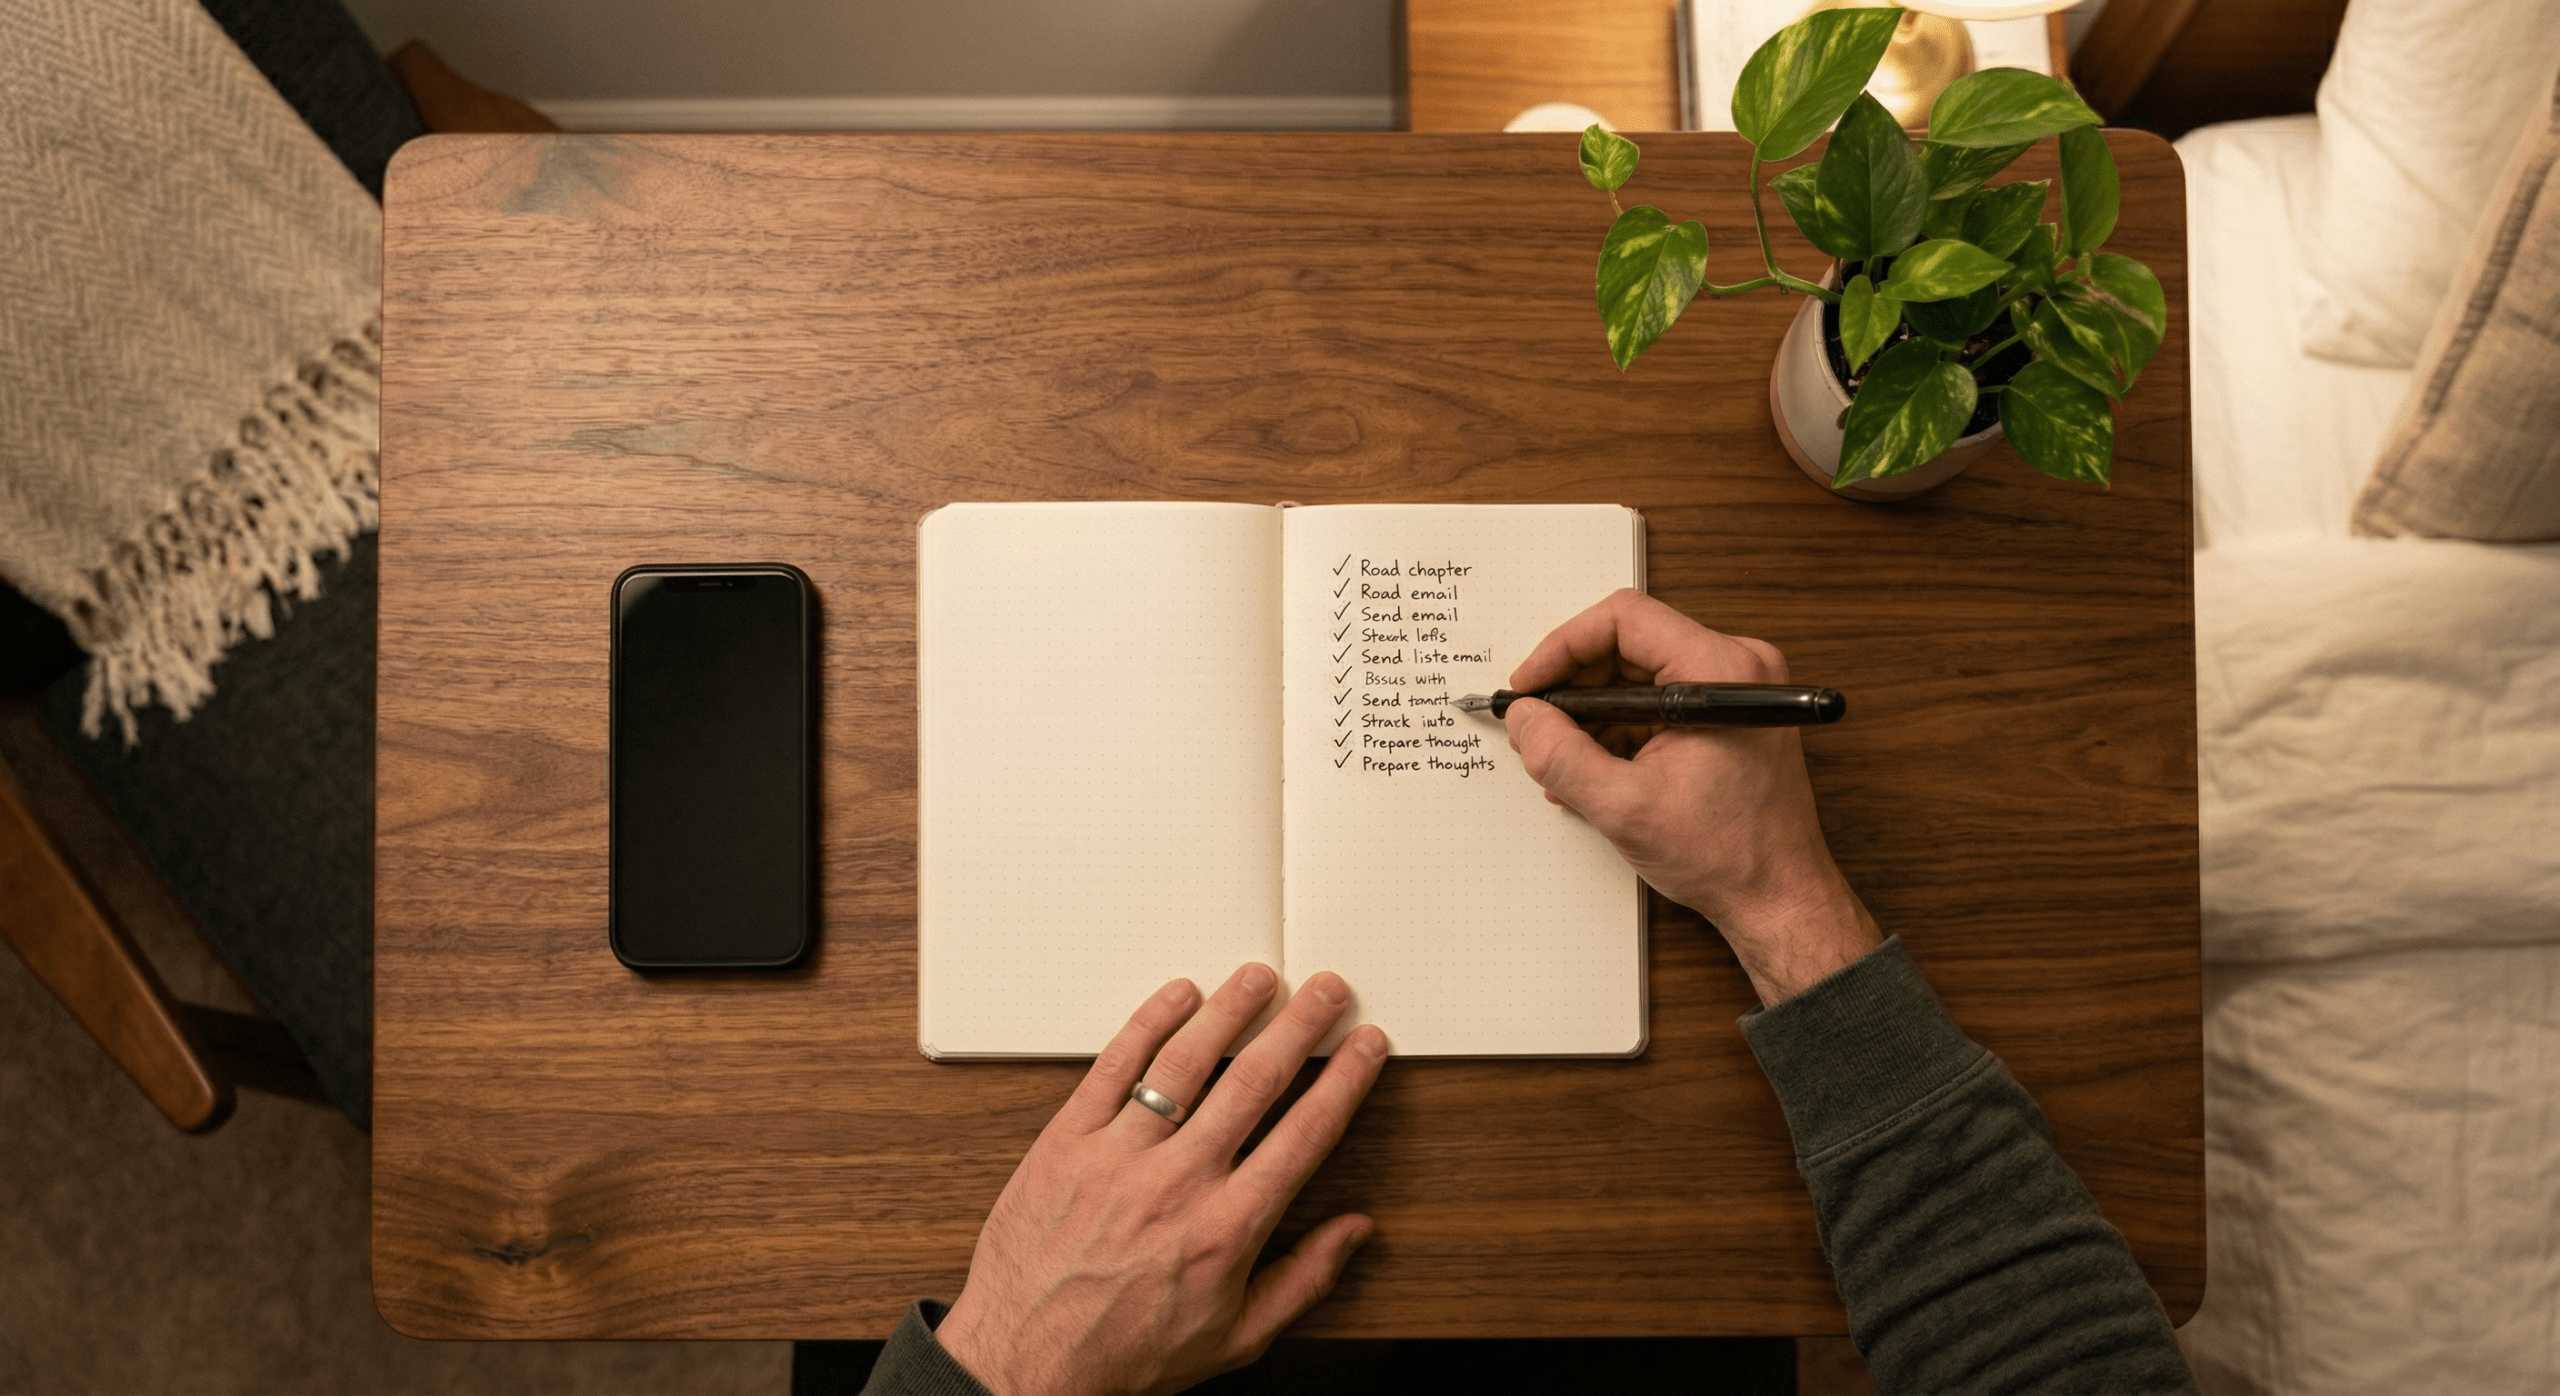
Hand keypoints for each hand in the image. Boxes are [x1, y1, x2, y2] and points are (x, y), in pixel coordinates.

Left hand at [933, 965, 1388, 1395]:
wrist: (1025, 1363)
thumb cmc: (1127, 1354)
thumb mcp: (1237, 1337)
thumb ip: (1305, 1278)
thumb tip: (1356, 1230)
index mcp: (1228, 1227)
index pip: (1305, 1132)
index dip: (1345, 1079)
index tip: (1365, 1044)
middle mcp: (1178, 1182)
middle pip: (1255, 1081)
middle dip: (1300, 1026)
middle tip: (1326, 989)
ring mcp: (1119, 1155)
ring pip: (1185, 1061)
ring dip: (1230, 1010)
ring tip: (1259, 979)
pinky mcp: (1066, 1141)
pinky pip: (1112, 1066)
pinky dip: (1147, 1023)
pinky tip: (1177, 997)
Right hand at [1503, 589, 1879, 1005]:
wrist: (1780, 897)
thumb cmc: (1728, 855)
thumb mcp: (1623, 807)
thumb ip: (1561, 755)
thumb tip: (1523, 716)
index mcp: (1720, 672)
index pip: (1624, 620)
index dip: (1563, 647)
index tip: (1529, 685)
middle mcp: (1735, 668)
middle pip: (1629, 645)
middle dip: (1573, 687)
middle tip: (1536, 727)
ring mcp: (1733, 692)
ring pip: (1638, 677)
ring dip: (1591, 716)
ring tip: (1561, 762)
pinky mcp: (1727, 717)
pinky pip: (1657, 703)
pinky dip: (1618, 732)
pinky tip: (1593, 772)